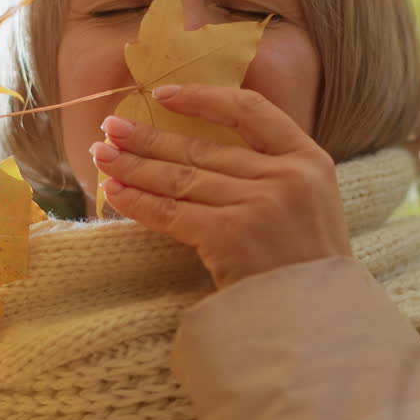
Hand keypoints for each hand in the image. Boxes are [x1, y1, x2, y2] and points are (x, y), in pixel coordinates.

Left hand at [91, 84, 350, 287]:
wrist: (318, 324)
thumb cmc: (307, 269)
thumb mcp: (311, 204)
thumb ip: (272, 173)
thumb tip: (198, 151)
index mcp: (309, 159)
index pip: (250, 110)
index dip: (203, 98)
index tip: (163, 95)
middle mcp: (285, 176)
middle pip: (202, 149)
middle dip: (149, 138)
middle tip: (110, 128)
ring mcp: (258, 205)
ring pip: (181, 178)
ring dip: (134, 166)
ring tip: (101, 156)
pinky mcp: (231, 236)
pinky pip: (172, 212)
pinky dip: (138, 202)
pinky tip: (114, 193)